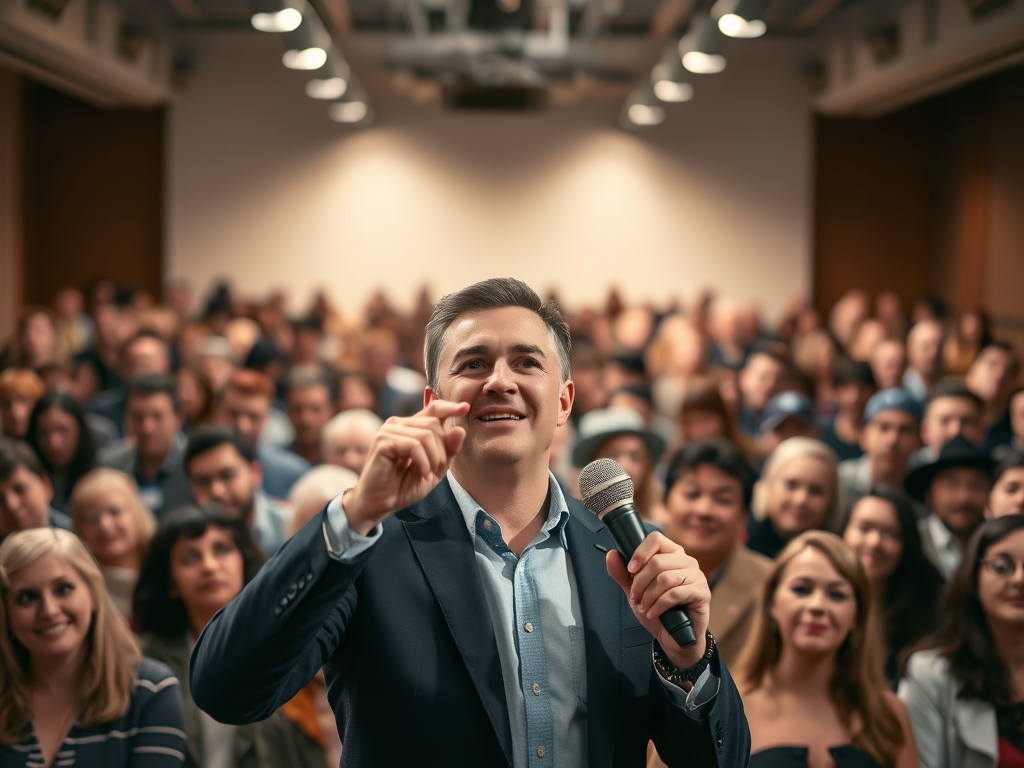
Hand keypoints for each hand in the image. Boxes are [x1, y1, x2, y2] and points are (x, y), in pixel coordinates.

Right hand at [344, 399, 468, 534]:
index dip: (450, 406)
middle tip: (435, 470)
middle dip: (442, 451)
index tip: (465, 407)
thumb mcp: (435, 468)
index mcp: (412, 427)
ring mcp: (389, 429)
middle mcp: (399, 423)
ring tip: (426, 474)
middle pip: (435, 425)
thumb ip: (448, 450)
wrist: (380, 503)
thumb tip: (459, 429)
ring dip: (433, 459)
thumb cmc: (404, 486)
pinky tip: (420, 473)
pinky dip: (422, 462)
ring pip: (426, 435)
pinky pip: (414, 445)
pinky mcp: (383, 440)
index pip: (434, 408)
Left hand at [606, 533, 709, 669]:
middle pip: (657, 561)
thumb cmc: (657, 610)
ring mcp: (697, 576)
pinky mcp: (702, 593)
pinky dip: (658, 605)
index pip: (656, 539)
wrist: (674, 638)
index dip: (640, 553)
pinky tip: (652, 613)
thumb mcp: (635, 591)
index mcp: (671, 554)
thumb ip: (622, 574)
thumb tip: (611, 554)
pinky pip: (675, 593)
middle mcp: (686, 561)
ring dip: (648, 596)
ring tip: (644, 607)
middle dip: (640, 583)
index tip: (631, 570)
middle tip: (635, 597)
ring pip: (665, 578)